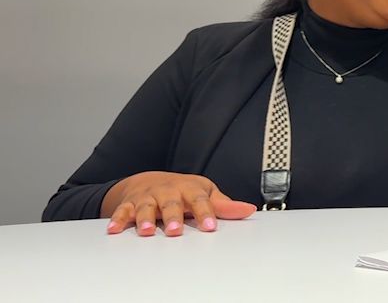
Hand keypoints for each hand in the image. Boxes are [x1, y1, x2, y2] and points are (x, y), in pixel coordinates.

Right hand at [102, 171, 255, 236]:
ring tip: (147, 232)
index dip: (205, 213)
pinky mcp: (130, 204)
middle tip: (176, 230)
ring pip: (145, 207)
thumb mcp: (205, 193)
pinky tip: (114, 230)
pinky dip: (117, 220)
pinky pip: (122, 212)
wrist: (150, 179)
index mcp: (189, 189)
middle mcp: (167, 192)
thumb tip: (249, 210)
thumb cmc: (182, 190)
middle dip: (173, 216)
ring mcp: (148, 198)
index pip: (200, 200)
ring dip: (145, 219)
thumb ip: (224, 205)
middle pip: (171, 203)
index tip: (211, 227)